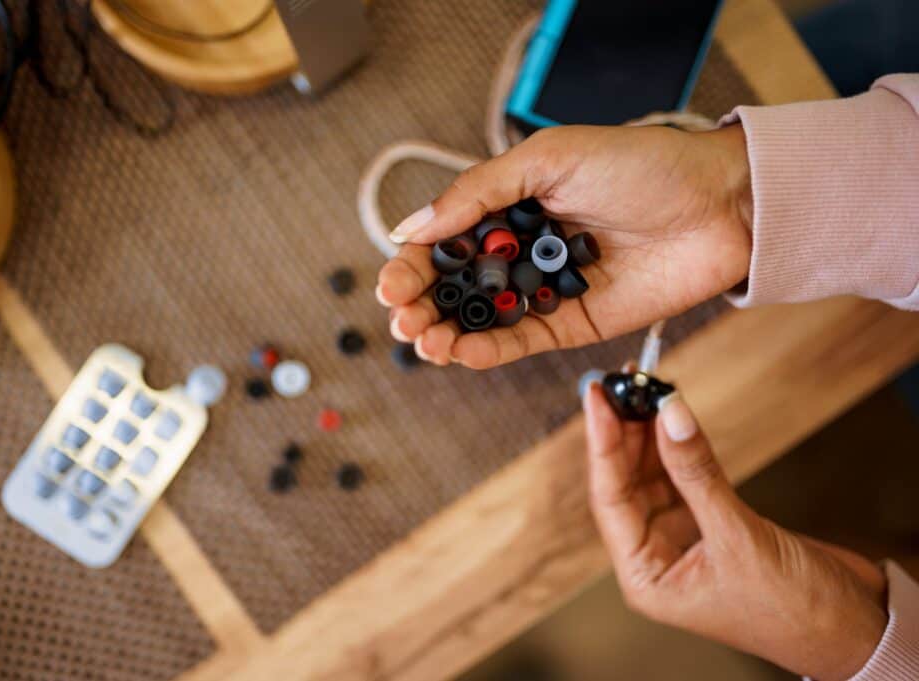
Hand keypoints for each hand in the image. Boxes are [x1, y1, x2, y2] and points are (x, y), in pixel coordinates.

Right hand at [375, 124, 752, 367]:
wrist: (721, 205)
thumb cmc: (640, 166)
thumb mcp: (551, 159)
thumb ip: (479, 191)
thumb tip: (410, 227)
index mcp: (509, 205)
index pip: (444, 240)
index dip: (412, 264)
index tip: (390, 285)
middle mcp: (520, 249)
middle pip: (453, 284)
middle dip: (419, 304)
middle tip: (401, 318)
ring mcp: (543, 289)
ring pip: (479, 318)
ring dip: (443, 333)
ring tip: (421, 339)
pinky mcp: (571, 324)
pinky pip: (519, 342)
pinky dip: (485, 351)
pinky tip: (458, 352)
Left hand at [583, 378, 887, 680]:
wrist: (853, 629)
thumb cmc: (794, 609)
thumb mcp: (738, 537)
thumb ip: (698, 473)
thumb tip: (669, 413)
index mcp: (644, 577)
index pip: (609, 499)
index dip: (601, 444)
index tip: (598, 397)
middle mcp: (655, 558)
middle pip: (625, 483)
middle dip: (623, 432)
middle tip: (622, 381)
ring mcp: (683, 540)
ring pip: (653, 477)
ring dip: (649, 434)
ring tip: (644, 387)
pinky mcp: (712, 525)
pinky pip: (684, 477)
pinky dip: (678, 447)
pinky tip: (670, 415)